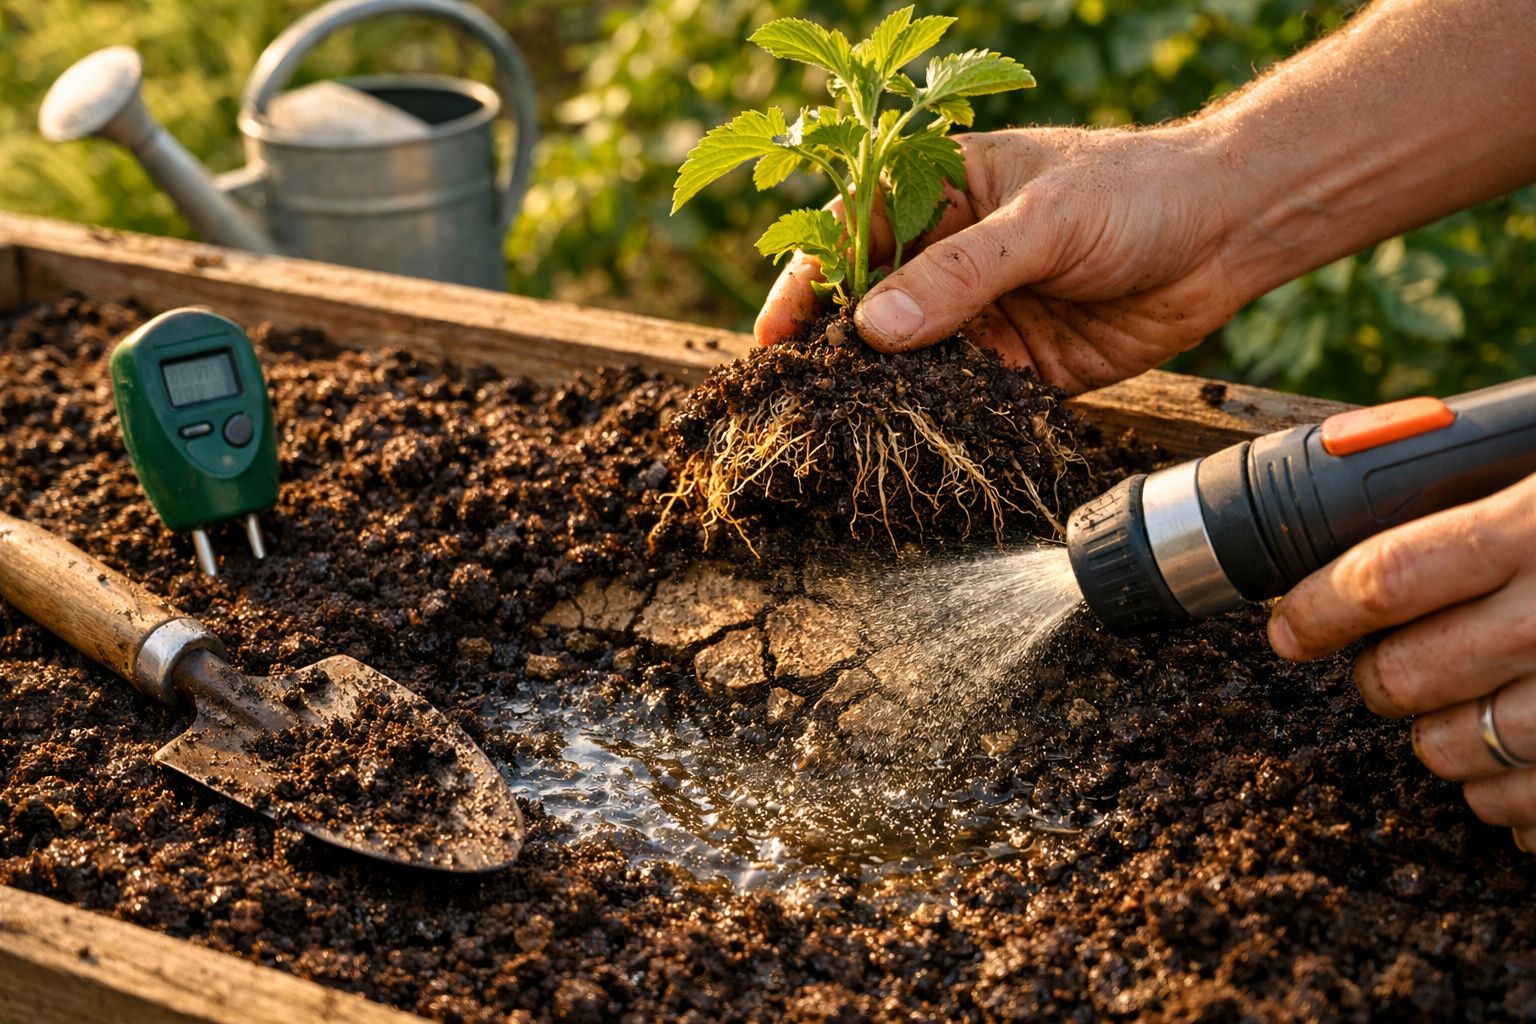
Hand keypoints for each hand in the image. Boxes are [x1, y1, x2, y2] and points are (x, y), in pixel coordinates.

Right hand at [754, 124, 1251, 394]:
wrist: (1231, 233)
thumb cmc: (1136, 191)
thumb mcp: (1043, 220)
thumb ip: (962, 273)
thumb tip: (874, 328)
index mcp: (941, 190)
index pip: (851, 233)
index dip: (807, 282)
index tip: (774, 335)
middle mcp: (951, 255)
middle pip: (871, 306)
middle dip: (833, 350)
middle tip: (794, 400)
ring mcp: (981, 314)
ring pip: (910, 359)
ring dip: (880, 393)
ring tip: (839, 434)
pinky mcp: (1018, 366)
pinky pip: (963, 397)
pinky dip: (938, 420)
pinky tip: (913, 444)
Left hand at [1267, 473, 1535, 853]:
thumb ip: (1497, 503)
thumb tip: (1389, 531)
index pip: (1387, 576)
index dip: (1319, 609)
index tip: (1290, 626)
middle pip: (1409, 674)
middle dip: (1374, 680)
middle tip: (1372, 671)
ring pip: (1458, 749)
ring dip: (1433, 742)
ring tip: (1443, 717)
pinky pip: (1530, 806)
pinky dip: (1505, 800)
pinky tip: (1508, 773)